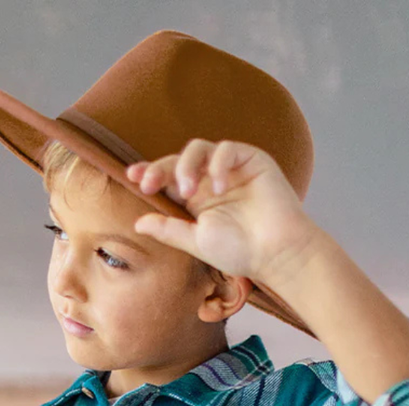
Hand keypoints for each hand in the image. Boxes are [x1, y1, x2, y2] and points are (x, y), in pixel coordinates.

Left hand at [125, 139, 319, 286]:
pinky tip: (219, 188)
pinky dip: (218, 165)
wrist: (276, 252)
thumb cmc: (240, 251)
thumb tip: (136, 223)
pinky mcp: (252, 160)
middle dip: (160, 169)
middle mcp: (211, 181)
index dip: (150, 174)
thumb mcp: (196, 241)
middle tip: (149, 184)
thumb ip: (168, 230)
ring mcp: (230, 169)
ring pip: (199, 149)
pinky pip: (227, 149)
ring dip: (186, 166)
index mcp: (196, 200)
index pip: (168, 180)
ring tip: (186, 191)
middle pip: (178, 161)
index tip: (132, 177)